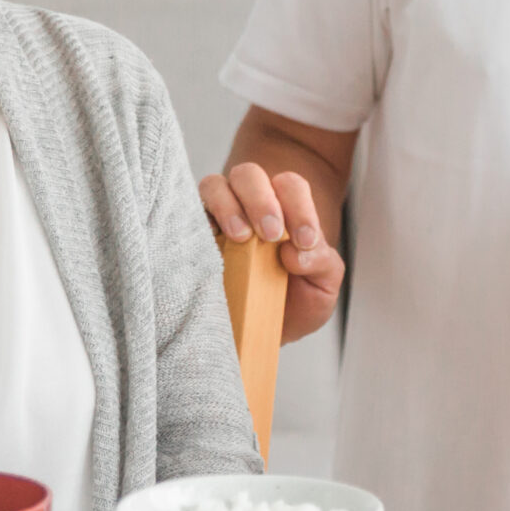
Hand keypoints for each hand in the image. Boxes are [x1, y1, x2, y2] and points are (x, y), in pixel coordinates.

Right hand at [199, 163, 344, 342]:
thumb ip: (321, 263)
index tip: (305, 242)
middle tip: (272, 234)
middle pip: (249, 175)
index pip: (290, 186)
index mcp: (285, 208)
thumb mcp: (322, 286)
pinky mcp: (193, 239)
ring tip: (241, 237)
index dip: (299, 207)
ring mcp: (217, 218)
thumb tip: (294, 253)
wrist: (265, 336)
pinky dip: (198, 224)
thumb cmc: (296, 302)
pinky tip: (209, 244)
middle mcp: (248, 205)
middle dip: (261, 201)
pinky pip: (187, 218)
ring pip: (214, 186)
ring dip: (228, 206)